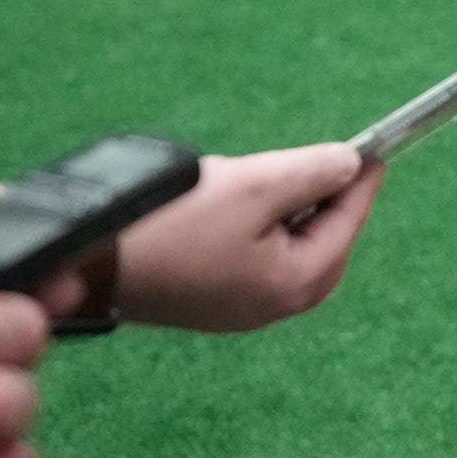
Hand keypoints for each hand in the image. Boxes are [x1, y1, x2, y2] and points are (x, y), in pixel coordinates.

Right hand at [114, 144, 383, 331]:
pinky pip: (251, 255)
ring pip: (283, 246)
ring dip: (283, 208)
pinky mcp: (205, 298)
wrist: (81, 262)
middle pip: (320, 241)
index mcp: (294, 284)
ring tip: (265, 177)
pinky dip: (253, 224)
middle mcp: (271, 306)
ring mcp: (236, 306)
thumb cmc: (168, 224)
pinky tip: (229, 203)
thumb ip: (312, 172)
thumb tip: (351, 165)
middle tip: (322, 161)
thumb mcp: (253, 185)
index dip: (360, 182)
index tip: (375, 150)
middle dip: (321, 198)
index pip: (345, 224)